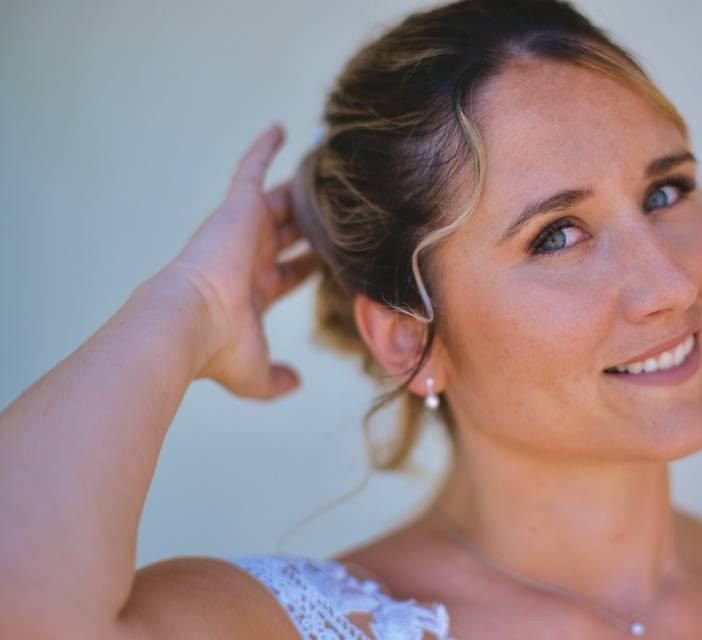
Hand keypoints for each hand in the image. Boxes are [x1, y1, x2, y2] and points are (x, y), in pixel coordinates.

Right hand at [161, 123, 320, 398]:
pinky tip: (284, 129)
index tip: (330, 256)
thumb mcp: (256, 374)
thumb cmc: (219, 349)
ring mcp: (244, 231)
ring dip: (300, 187)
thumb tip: (296, 384)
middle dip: (308, 223)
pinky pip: (251, 169)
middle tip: (337, 209)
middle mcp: (249, 258)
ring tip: (326, 167)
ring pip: (279, 200)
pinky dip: (264, 149)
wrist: (190, 321)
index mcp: (253, 292)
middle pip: (288, 233)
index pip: (288, 272)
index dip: (309, 264)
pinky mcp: (238, 209)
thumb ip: (276, 379)